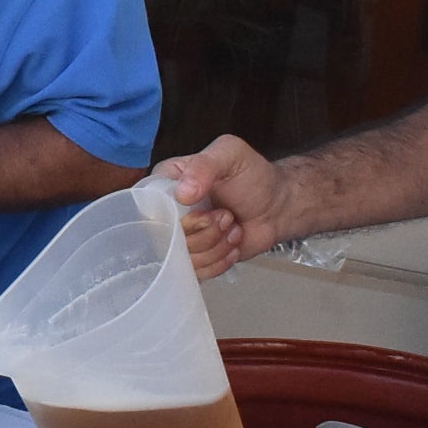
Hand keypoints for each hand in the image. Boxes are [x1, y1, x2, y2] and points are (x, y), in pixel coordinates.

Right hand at [161, 134, 287, 278]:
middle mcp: (169, 212)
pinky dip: (221, 260)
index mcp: (167, 182)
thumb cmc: (254, 177)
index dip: (176, 215)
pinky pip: (197, 273)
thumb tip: (182, 193)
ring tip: (232, 226)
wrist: (277, 206)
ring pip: (184, 258)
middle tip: (227, 215)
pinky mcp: (196, 259)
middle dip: (206, 230)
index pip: (150, 207)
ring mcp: (182, 238)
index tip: (202, 208)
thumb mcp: (230, 155)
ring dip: (217, 245)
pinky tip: (232, 242)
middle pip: (167, 238)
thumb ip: (204, 165)